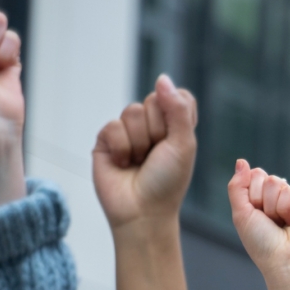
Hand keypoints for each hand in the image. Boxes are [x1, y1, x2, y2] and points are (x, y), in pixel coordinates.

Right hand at [93, 75, 197, 230]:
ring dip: (139, 142)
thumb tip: (162, 78)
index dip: (176, 113)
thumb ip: (177, 109)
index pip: (178, 96)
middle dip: (157, 131)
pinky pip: (113, 127)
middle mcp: (153, 125)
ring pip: (132, 112)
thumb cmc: (168, 181)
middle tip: (156, 155)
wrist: (142, 211)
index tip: (176, 138)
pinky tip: (124, 164)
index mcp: (176, 125)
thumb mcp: (182, 144)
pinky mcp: (106, 140)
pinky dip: (121, 148)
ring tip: (140, 162)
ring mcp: (129, 131)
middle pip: (154, 100)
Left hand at [227, 160, 289, 289]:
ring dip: (272, 206)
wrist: (285, 260)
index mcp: (258, 201)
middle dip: (259, 199)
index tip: (254, 214)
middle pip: (262, 175)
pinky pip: (289, 189)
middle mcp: (274, 198)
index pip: (251, 176)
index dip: (249, 194)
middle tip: (267, 220)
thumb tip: (241, 161)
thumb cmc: (262, 244)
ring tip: (280, 223)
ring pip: (275, 181)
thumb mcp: (241, 214)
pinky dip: (286, 207)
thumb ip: (237, 186)